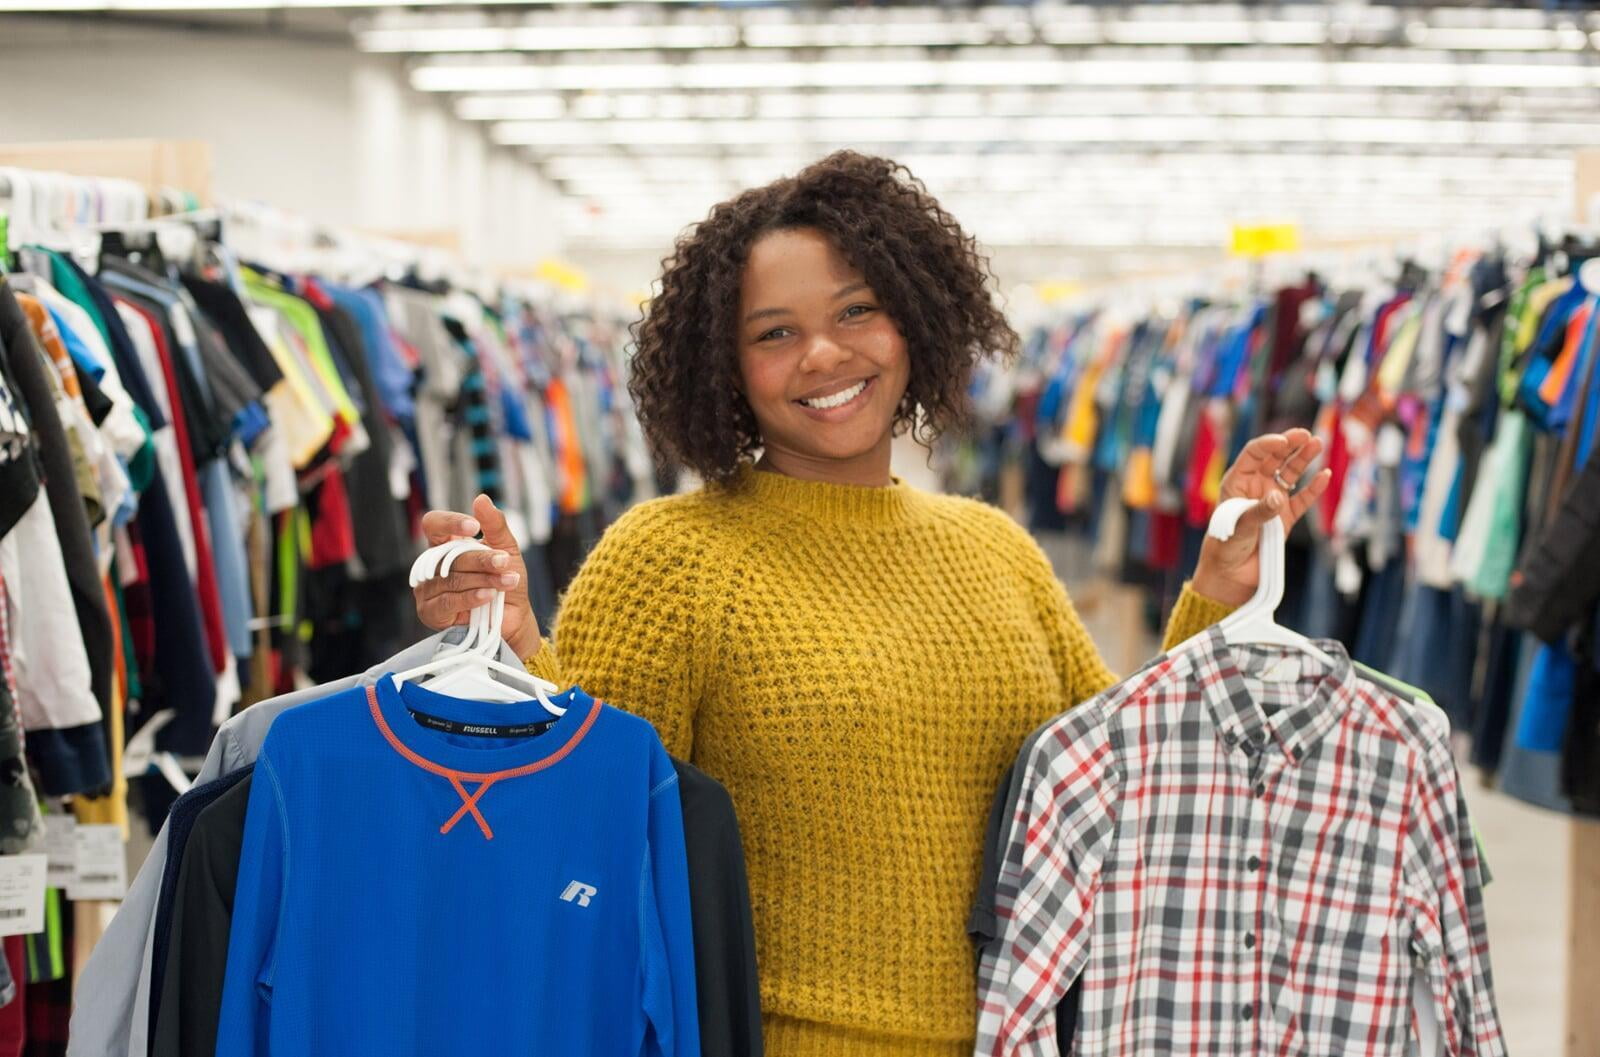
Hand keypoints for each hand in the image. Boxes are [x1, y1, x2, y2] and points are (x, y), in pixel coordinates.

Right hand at [414, 495, 542, 659]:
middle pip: (448, 554)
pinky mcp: (431, 612)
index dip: (450, 522)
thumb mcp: (507, 549)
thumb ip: (495, 525)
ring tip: (508, 582)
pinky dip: (471, 597)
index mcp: (445, 544)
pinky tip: (489, 596)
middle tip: (504, 563)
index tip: (474, 527)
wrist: (514, 618)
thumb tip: (481, 499)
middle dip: (481, 559)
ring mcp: (427, 589)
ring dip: (484, 579)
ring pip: (451, 578)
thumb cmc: (507, 581)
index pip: (434, 524)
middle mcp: (432, 565)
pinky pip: (448, 601)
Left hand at [1191, 428, 1332, 606]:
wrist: (1232, 574)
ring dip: (1303, 459)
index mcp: (1238, 482)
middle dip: (1290, 444)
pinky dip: (1314, 488)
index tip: (1283, 442)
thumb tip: (1279, 497)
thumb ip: (1259, 511)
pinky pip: (1303, 498)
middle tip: (1306, 434)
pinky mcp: (1286, 518)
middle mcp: (1256, 487)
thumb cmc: (1226, 546)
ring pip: (1291, 474)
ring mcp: (1272, 500)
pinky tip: (1325, 475)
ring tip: (1317, 443)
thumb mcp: (1239, 526)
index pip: (1254, 454)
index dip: (1268, 445)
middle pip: (1275, 458)